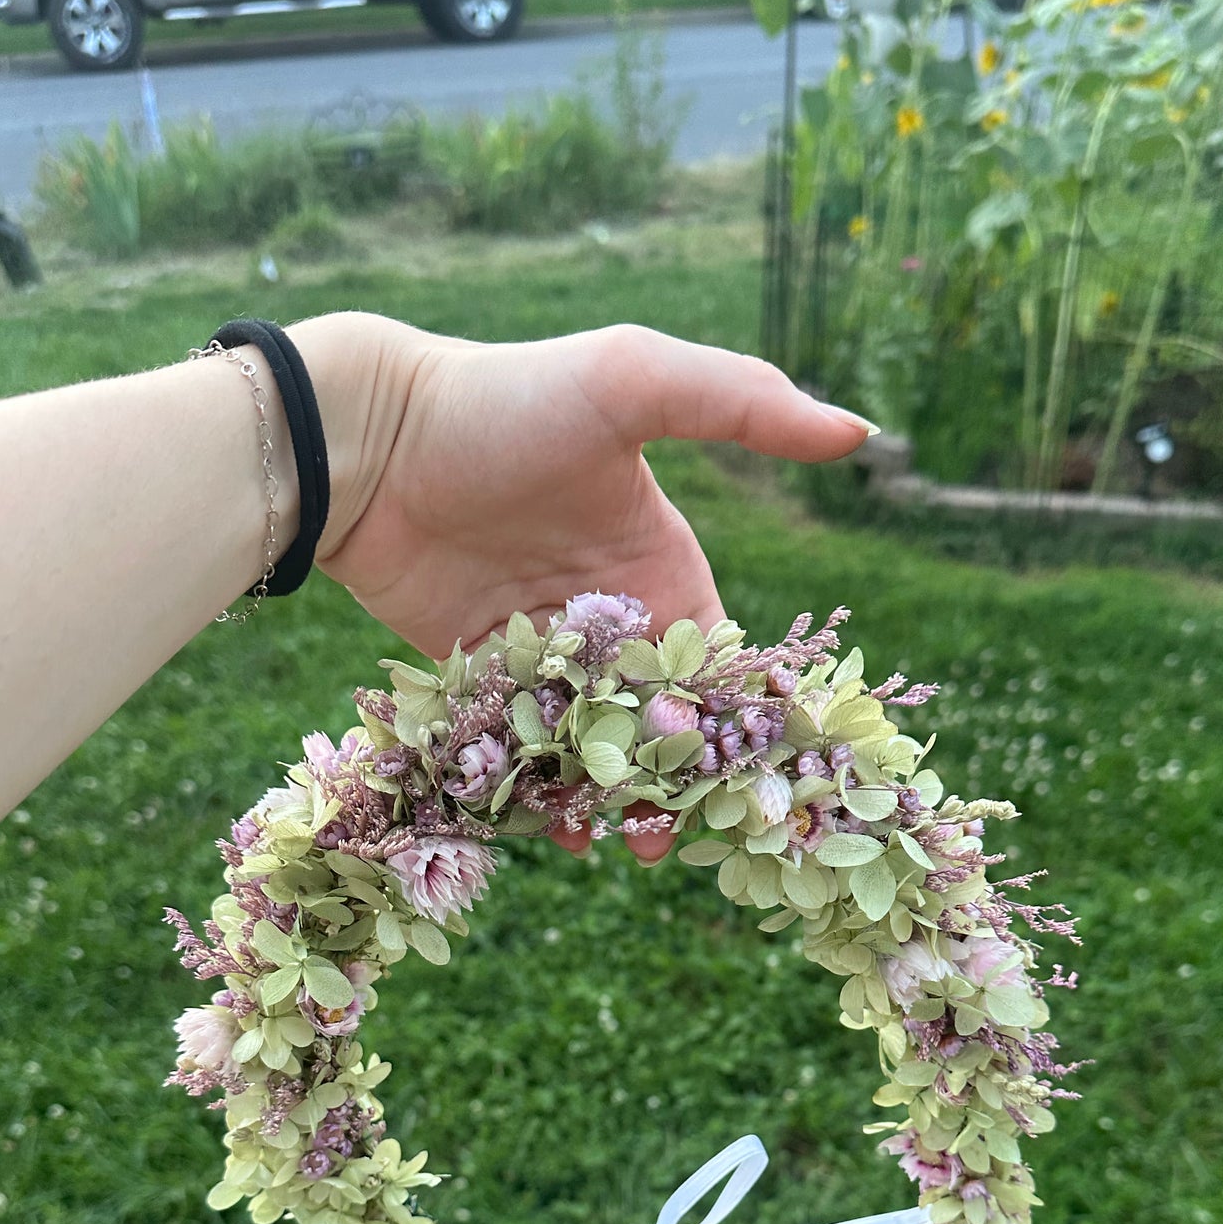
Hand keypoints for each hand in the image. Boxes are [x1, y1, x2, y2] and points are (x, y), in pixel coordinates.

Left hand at [292, 314, 873, 860]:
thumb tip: (857, 430)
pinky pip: (527, 752)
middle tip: (687, 834)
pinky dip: (545, 793)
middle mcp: (612, 619)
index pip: (724, 660)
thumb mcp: (632, 380)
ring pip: (598, 749)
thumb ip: (743, 404)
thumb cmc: (504, 397)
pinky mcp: (482, 682)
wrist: (366, 438)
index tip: (772, 775)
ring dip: (616, 799)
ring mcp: (546, 657)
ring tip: (626, 843)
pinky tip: (561, 832)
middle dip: (684, 781)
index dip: (752, 716)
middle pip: (665, 724)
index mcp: (664, 565)